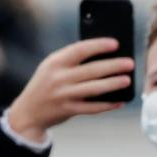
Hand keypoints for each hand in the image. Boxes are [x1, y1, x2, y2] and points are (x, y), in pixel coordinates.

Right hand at [6, 38, 133, 143]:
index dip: (99, 45)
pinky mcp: (68, 110)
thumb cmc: (45, 85)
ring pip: (94, 88)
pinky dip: (107, 105)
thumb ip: (71, 61)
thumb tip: (103, 57)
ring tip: (127, 80)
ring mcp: (63, 95)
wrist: (27, 112)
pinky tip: (119, 101)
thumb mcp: (51, 68)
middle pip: (92, 70)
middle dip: (113, 66)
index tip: (115, 44)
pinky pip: (92, 108)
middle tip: (129, 63)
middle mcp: (59, 78)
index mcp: (55, 62)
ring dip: (113, 84)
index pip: (80, 49)